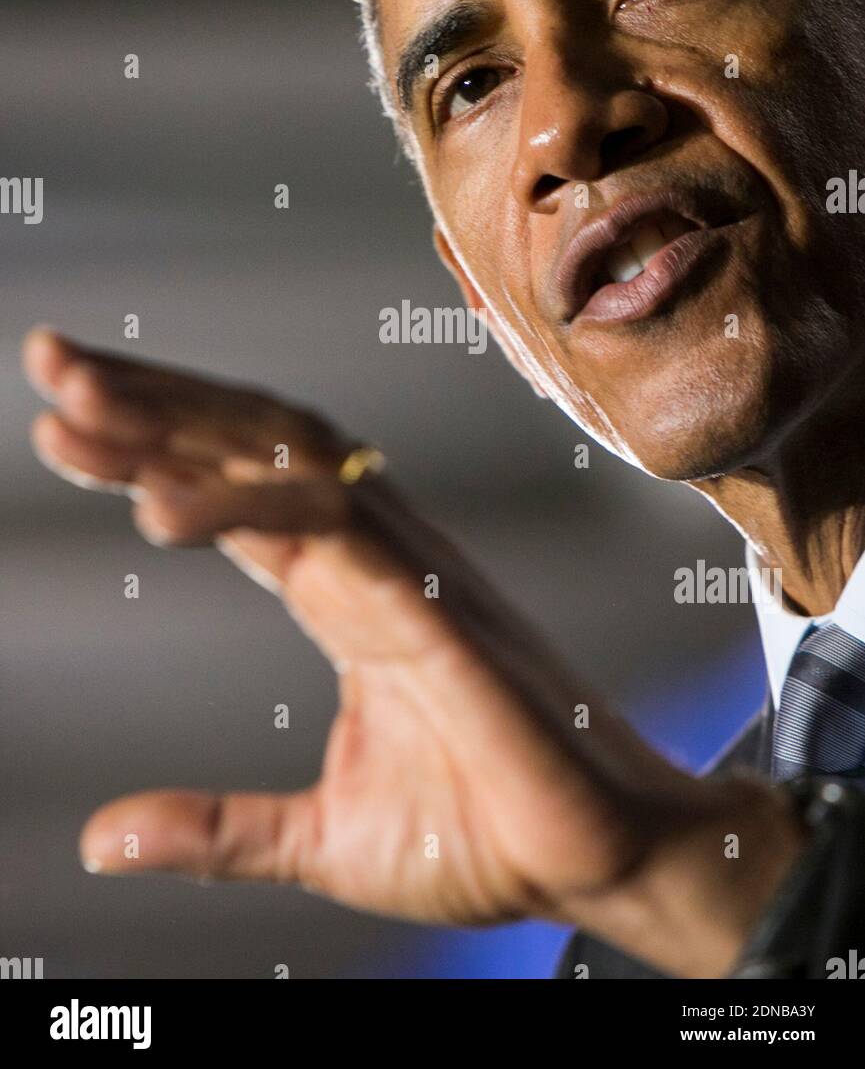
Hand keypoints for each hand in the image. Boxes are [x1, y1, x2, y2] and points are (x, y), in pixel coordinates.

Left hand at [22, 326, 805, 973]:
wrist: (597, 862)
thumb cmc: (484, 835)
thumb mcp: (319, 839)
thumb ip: (217, 828)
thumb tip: (103, 838)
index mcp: (344, 593)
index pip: (233, 491)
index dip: (150, 450)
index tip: (60, 425)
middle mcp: (369, 559)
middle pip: (250, 445)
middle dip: (149, 400)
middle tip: (51, 360)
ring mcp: (404, 570)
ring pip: (284, 459)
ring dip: (181, 424)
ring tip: (78, 407)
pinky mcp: (436, 606)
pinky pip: (335, 529)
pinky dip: (248, 508)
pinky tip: (163, 513)